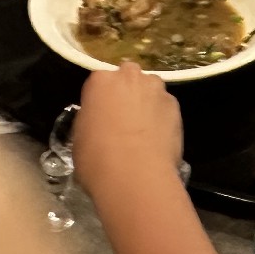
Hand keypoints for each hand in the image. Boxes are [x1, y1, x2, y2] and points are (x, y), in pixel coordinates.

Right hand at [72, 64, 183, 195]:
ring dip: (146, 103)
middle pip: (127, 78)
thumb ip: (90, 119)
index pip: (99, 83)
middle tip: (122, 119)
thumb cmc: (97, 159)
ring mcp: (155, 89)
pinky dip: (162, 118)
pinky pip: (165, 107)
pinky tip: (157, 140)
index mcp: (100, 81)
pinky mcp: (175, 106)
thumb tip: (99, 121)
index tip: (100, 117)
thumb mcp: (79, 138)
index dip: (100, 101)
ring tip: (143, 130)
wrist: (135, 176)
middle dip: (126, 93)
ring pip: (150, 90)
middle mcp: (129, 77)